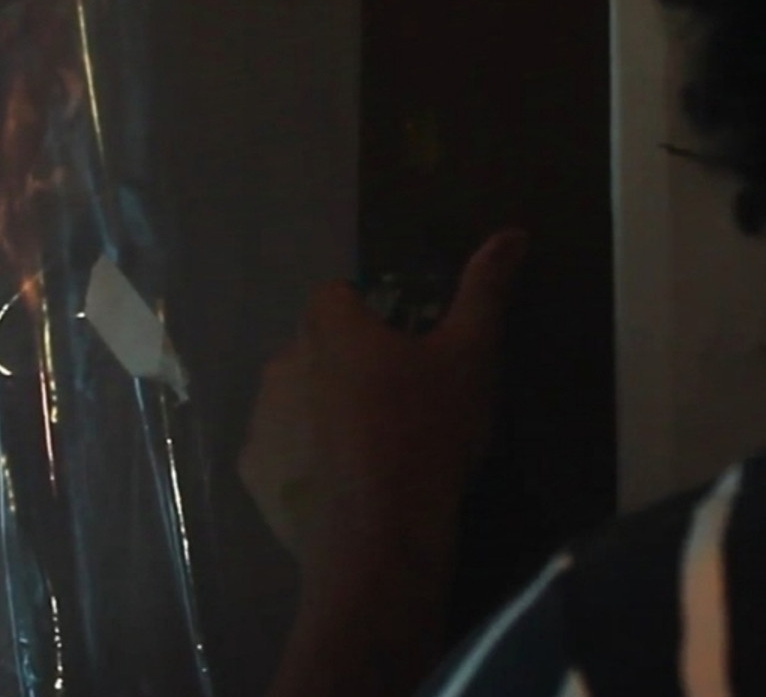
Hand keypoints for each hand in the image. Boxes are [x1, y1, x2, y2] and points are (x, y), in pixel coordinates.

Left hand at [239, 231, 529, 600]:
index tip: (403, 349)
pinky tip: (343, 489)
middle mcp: (283, 361)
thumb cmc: (427, 431)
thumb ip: (485, 290)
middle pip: (315, 348)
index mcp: (330, 325)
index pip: (338, 295)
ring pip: (294, 400)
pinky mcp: (254, 474)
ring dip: (321, 413)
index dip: (370, 315)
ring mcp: (262, 419)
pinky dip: (304, 464)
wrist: (380, 535)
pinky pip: (280, 453)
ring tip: (372, 453)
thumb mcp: (471, 356)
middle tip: (396, 406)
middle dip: (345, 366)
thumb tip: (512, 231)